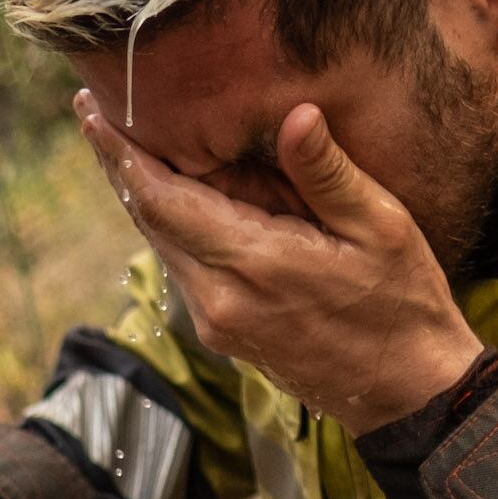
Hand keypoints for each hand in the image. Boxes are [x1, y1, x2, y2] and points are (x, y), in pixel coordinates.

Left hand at [72, 92, 483, 432]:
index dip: (120, 153)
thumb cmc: (401, 302)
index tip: (90, 109)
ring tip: (125, 139)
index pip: (160, 199)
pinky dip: (170, 222)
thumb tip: (295, 115)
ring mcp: (215, 321)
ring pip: (160, 243)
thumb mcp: (381, 228)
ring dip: (141, 192)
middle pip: (147, 219)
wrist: (406, 390)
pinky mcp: (222, 332)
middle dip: (119, 163)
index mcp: (253, 265)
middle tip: (93, 108)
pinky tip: (173, 190)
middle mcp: (217, 299)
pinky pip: (182, 264)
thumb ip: (327, 173)